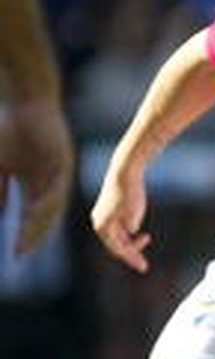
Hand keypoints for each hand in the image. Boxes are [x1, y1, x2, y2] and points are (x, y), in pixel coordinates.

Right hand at [0, 95, 72, 256]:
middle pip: (44, 216)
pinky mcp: (64, 160)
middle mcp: (50, 182)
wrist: (27, 104)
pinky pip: (57, 184)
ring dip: (40, 222)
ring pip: (52, 204)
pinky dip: (47, 199)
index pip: (30, 217)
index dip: (23, 235)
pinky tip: (37, 211)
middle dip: (32, 235)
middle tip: (22, 253)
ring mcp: (58, 172)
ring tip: (30, 239)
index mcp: (35, 184)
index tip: (15, 255)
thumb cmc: (9, 131)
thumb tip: (1, 214)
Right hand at [91, 165, 151, 272]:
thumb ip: (131, 224)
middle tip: (144, 264)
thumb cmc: (130, 191)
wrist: (124, 171)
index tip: (144, 267)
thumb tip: (132, 230)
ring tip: (145, 239)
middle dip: (130, 254)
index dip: (131, 259)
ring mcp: (102, 216)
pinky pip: (117, 228)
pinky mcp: (108, 210)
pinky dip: (127, 234)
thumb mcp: (134, 210)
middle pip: (115, 246)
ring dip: (130, 243)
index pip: (118, 250)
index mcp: (103, 226)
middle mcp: (99, 223)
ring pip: (116, 237)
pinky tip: (139, 233)